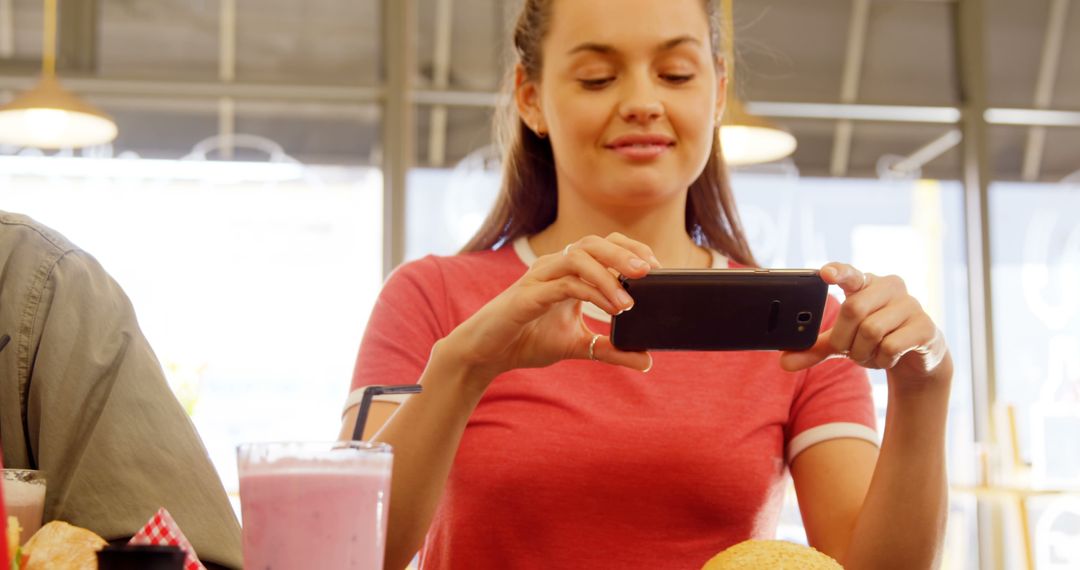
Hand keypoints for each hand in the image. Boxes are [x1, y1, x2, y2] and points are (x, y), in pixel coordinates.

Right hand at [445, 233, 656, 380]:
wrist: (488, 354)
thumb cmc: (528, 340)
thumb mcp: (578, 346)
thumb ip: (611, 350)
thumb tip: (647, 360)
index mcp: (568, 271)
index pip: (604, 246)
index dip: (631, 250)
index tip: (657, 269)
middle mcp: (554, 267)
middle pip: (593, 243)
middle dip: (624, 254)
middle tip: (650, 272)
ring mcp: (540, 277)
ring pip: (578, 257)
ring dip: (609, 275)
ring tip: (629, 301)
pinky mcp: (528, 295)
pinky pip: (563, 284)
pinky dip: (590, 292)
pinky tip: (609, 308)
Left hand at [779, 263, 949, 378]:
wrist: (918, 355)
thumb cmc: (875, 339)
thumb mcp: (843, 341)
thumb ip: (815, 348)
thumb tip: (783, 362)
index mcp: (865, 283)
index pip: (850, 272)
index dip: (838, 271)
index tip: (825, 273)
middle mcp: (890, 287)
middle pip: (853, 310)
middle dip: (844, 338)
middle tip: (848, 349)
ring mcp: (911, 305)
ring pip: (871, 330)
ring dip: (862, 352)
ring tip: (869, 354)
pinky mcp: (926, 327)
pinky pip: (891, 346)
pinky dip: (881, 359)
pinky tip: (887, 357)